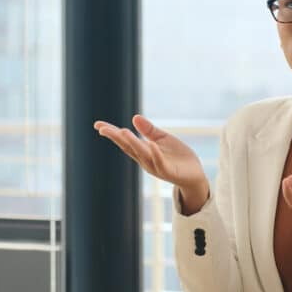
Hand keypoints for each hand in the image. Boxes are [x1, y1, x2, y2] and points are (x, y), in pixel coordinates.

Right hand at [94, 115, 208, 212]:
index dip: (111, 133)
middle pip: (128, 147)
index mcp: (142, 151)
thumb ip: (149, 130)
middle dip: (116, 137)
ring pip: (142, 154)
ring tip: (122, 131)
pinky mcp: (168, 171)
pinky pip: (160, 162)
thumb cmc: (177, 156)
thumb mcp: (162, 139)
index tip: (98, 125)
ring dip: (133, 143)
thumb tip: (134, 117)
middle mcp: (145, 160)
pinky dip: (155, 154)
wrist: (194, 173)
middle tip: (102, 129)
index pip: (124, 141)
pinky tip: (151, 145)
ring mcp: (156, 166)